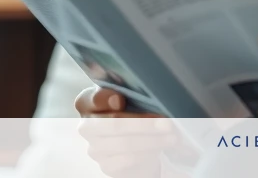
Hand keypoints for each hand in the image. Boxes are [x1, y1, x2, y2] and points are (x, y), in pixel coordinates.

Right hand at [76, 87, 193, 177]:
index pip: (94, 98)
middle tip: (166, 123)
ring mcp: (95, 148)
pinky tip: (159, 148)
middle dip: (143, 123)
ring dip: (152, 140)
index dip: (107, 98)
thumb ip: (129, 92)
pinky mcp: (106, 166)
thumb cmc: (132, 113)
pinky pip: (128, 160)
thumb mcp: (130, 97)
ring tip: (171, 137)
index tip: (121, 99)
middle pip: (114, 123)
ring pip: (125, 144)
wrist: (135, 143)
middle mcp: (87, 127)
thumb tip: (137, 93)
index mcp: (87, 103)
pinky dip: (147, 153)